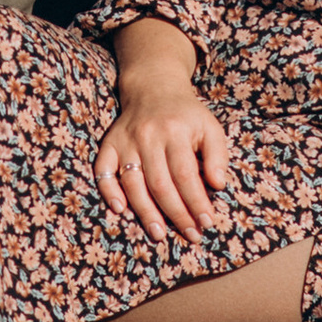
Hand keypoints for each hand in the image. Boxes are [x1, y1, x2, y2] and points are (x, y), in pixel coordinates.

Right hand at [93, 83, 231, 249]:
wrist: (154, 87)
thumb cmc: (186, 115)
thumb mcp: (210, 127)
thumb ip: (217, 156)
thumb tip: (218, 185)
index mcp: (175, 131)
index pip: (186, 175)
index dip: (196, 202)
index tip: (207, 223)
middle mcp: (148, 135)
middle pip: (160, 183)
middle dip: (176, 214)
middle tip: (190, 235)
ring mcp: (126, 140)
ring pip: (132, 182)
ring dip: (145, 212)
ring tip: (159, 234)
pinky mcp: (109, 143)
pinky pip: (102, 169)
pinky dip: (108, 190)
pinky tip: (119, 210)